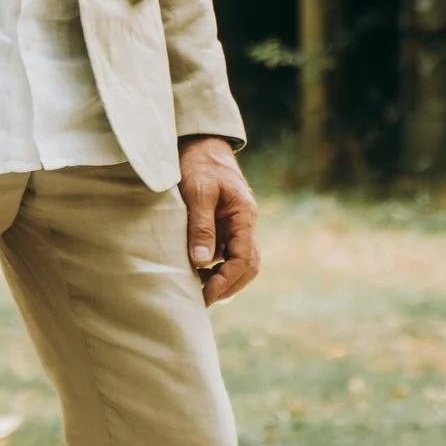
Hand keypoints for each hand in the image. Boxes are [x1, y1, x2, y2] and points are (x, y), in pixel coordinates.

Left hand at [179, 136, 259, 305]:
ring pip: (238, 263)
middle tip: (202, 300)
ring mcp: (234, 227)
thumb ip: (201, 225)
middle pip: (248, 267)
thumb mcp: (198, 191)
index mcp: (244, 216)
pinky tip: (197, 274)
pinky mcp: (222, 227)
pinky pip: (225, 254)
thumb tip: (201, 262)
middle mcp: (244, 225)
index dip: (226, 280)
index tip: (205, 294)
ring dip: (223, 280)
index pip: (244, 259)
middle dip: (228, 287)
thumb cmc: (199, 164)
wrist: (199, 144)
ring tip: (198, 291)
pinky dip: (215, 269)